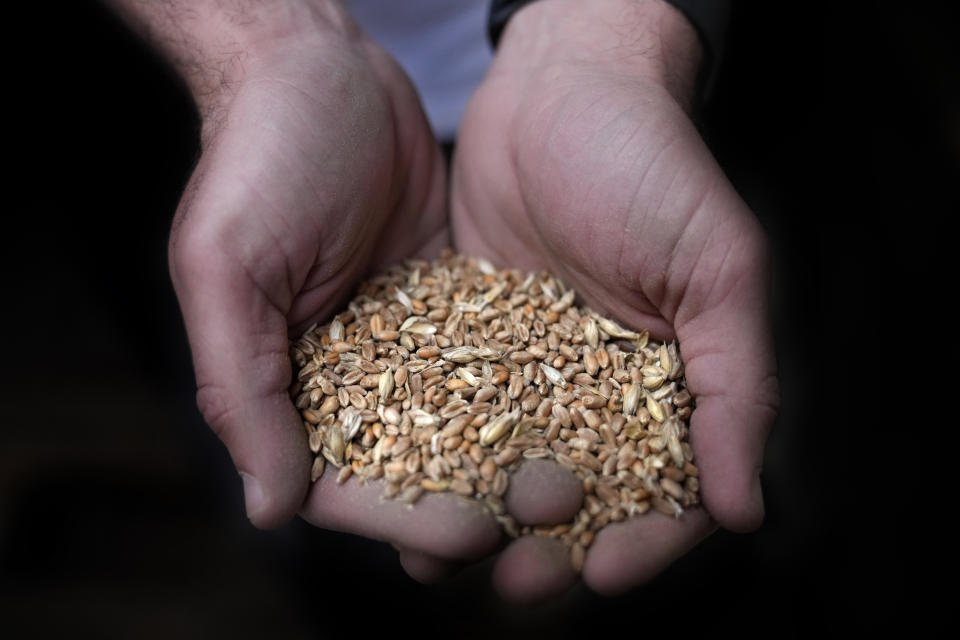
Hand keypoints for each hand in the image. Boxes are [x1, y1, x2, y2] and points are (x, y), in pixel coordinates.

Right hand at [163, 0, 579, 575]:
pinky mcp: (454, 306)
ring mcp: (407, 344)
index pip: (341, 482)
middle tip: (547, 508)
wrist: (321, 70)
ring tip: (576, 480)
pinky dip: (533, 389)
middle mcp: (347, 377)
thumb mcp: (227, 269)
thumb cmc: (257, 160)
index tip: (469, 532)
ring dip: (517, 457)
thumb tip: (269, 510)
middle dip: (478, 497)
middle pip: (415, 468)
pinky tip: (583, 414)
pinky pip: (496, 358)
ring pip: (465, 424)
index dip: (402, 517)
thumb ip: (241, 388)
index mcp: (284, 387)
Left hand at [450, 0, 779, 598]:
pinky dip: (429, 452)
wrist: (559, 89)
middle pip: (580, 492)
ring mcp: (528, 369)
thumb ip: (737, 383)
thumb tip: (747, 507)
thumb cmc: (653, 165)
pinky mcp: (466, 341)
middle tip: (517, 581)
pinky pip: (447, 411)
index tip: (605, 571)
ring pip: (505, 465)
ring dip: (480, 516)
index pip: (669, 488)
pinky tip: (400, 486)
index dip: (644, 539)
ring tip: (444, 555)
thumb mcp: (717, 266)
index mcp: (670, 383)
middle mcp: (597, 387)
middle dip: (550, 543)